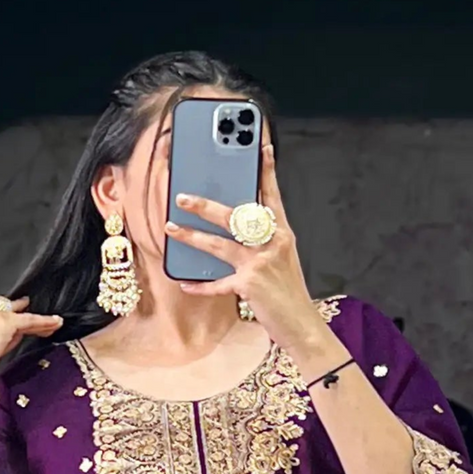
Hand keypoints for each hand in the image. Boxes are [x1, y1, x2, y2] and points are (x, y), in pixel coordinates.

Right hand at [0, 294, 61, 402]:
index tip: (15, 326)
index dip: (4, 321)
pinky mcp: (2, 322)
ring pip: (17, 315)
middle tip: (38, 324)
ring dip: (35, 322)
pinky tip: (55, 323)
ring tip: (51, 326)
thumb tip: (13, 335)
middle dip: (19, 320)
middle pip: (4, 311)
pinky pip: (28, 320)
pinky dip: (44, 322)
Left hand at [164, 139, 331, 370]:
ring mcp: (260, 263)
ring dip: (192, 236)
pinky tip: (184, 282)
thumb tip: (235, 227)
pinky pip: (218, 283)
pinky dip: (200, 285)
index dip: (266, 171)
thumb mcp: (282, 259)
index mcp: (282, 233)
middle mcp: (272, 242)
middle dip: (206, 205)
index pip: (272, 196)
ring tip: (171, 227)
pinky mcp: (249, 285)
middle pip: (235, 216)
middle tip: (183, 196)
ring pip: (219, 244)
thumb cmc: (289, 293)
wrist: (302, 326)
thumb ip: (263, 241)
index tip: (260, 147)